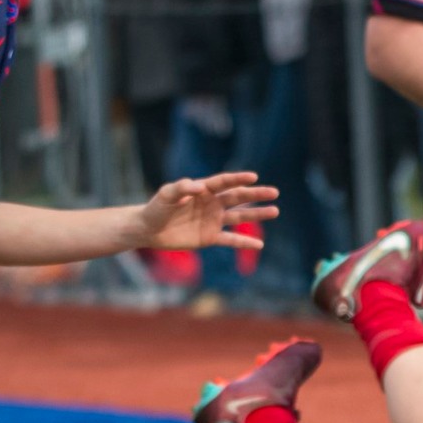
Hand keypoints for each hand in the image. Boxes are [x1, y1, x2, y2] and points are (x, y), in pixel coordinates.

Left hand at [136, 172, 279, 249]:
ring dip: (257, 214)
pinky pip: (230, 240)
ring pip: (239, 216)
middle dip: (256, 195)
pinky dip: (244, 242)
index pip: (224, 182)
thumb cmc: (156, 207)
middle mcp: (212, 203)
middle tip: (274, 192)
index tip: (253, 177)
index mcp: (203, 190)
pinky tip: (259, 245)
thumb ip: (182, 188)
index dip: (238, 179)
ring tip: (275, 211)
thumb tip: (200, 187)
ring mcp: (213, 220)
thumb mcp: (166, 195)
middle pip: (237, 197)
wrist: (148, 229)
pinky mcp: (210, 237)